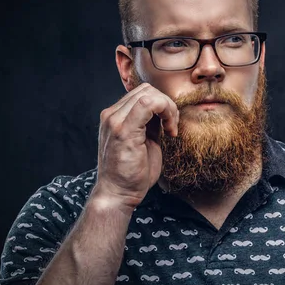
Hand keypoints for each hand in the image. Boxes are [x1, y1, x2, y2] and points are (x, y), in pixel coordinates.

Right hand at [93, 83, 178, 208]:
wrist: (118, 194)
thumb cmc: (132, 173)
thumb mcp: (144, 141)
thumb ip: (150, 124)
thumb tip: (163, 111)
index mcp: (115, 117)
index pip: (142, 92)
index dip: (162, 104)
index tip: (170, 125)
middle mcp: (111, 115)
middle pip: (147, 89)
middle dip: (167, 104)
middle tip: (172, 127)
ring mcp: (115, 121)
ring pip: (149, 93)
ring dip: (168, 108)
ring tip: (171, 130)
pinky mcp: (123, 130)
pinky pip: (148, 104)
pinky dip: (166, 112)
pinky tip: (169, 132)